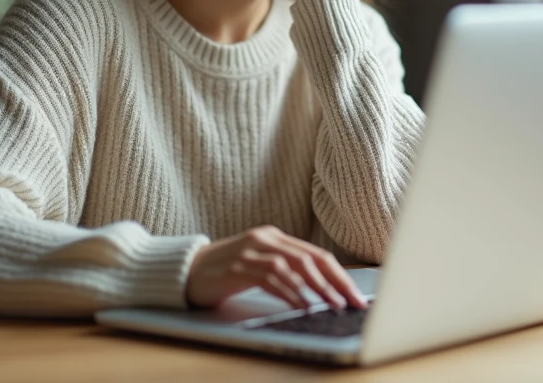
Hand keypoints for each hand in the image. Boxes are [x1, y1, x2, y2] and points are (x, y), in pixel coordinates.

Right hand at [185, 225, 367, 310]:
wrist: (186, 270)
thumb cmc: (226, 272)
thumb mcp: (259, 265)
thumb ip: (285, 270)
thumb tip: (321, 290)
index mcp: (274, 236)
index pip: (316, 254)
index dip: (339, 275)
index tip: (355, 295)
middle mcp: (264, 238)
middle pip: (310, 258)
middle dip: (335, 281)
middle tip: (352, 302)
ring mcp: (250, 250)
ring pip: (293, 266)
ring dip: (316, 287)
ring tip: (332, 304)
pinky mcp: (237, 266)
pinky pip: (270, 277)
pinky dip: (290, 292)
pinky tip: (302, 305)